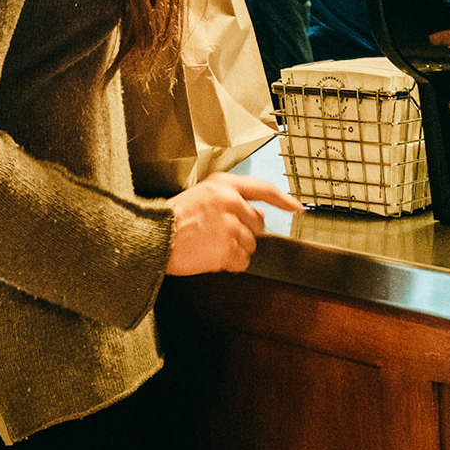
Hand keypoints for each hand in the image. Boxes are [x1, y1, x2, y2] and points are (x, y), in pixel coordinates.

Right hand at [164, 173, 302, 275]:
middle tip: (220, 236)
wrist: (153, 237)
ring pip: (251, 246)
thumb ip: (227, 199)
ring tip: (209, 246)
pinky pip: (241, 262)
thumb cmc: (171, 219)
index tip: (297, 208)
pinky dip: (228, 264)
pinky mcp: (227, 249)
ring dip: (234, 250)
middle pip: (259, 224)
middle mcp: (231, 203)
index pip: (264, 189)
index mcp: (224, 185)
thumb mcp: (201, 194)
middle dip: (245, 233)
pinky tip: (209, 257)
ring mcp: (230, 227)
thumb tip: (253, 217)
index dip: (284, 200)